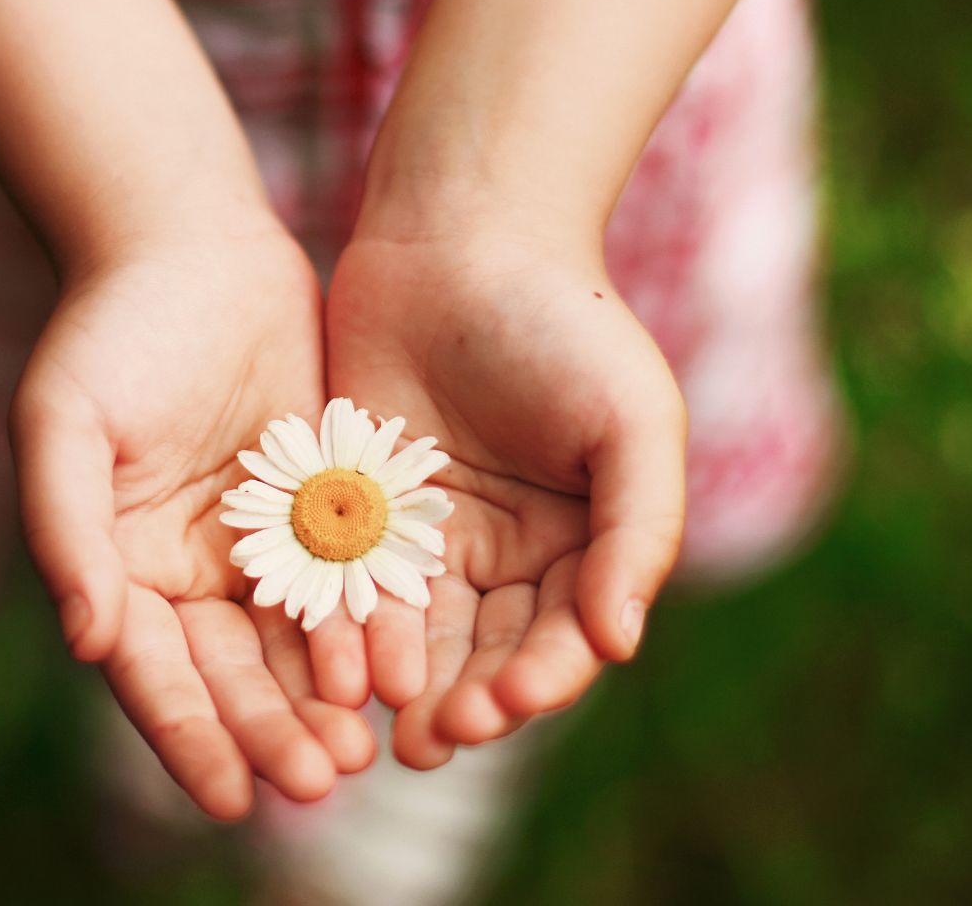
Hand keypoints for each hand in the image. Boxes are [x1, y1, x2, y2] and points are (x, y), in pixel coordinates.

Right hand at [12, 224, 373, 818]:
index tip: (227, 799)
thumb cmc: (108, 330)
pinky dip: (365, 628)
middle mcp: (188, 572)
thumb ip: (68, 531)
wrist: (190, 243)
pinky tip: (394, 671)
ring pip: (294, 643)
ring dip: (322, 700)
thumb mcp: (64, 423)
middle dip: (271, 732)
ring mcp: (258, 544)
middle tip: (318, 783)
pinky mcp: (320, 506)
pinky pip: (347, 581)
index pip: (154, 674)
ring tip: (361, 751)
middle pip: (231, 675)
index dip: (189, 737)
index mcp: (119, 568)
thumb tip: (87, 640)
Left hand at [323, 228, 686, 767]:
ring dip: (401, 683)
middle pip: (486, 651)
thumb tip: (621, 642)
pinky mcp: (355, 509)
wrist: (462, 233)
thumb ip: (639, 530)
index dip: (541, 678)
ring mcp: (425, 536)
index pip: (564, 635)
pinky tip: (332, 663)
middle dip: (465, 699)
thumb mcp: (632, 420)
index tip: (509, 705)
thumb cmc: (566, 321)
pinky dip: (344, 626)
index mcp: (579, 543)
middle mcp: (504, 554)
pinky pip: (349, 581)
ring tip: (382, 727)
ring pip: (414, 633)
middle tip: (434, 738)